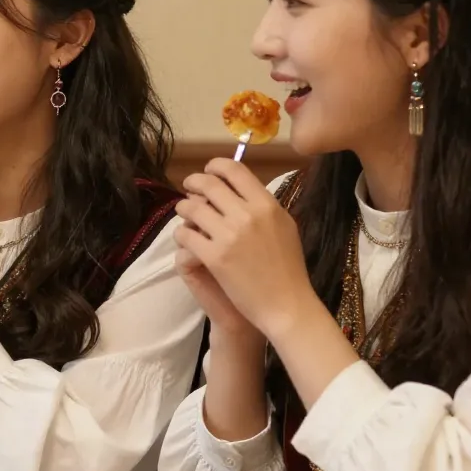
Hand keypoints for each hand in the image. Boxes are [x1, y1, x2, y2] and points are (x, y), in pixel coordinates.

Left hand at [172, 159, 313, 340]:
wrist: (286, 304)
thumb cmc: (288, 268)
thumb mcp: (284, 227)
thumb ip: (263, 206)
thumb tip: (241, 188)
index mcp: (267, 205)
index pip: (234, 170)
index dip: (216, 166)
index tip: (208, 171)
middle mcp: (247, 215)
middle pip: (208, 184)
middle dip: (193, 183)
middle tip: (188, 188)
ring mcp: (229, 236)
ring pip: (191, 208)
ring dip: (183, 208)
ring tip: (184, 213)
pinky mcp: (214, 257)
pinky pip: (185, 235)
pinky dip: (181, 234)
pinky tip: (186, 238)